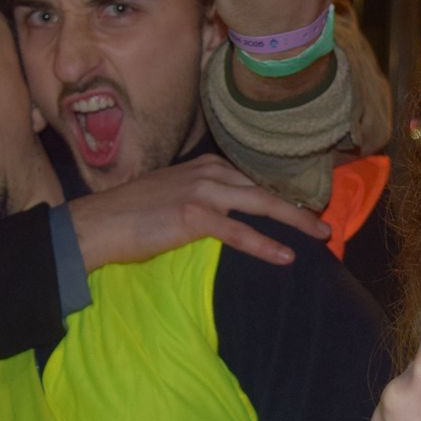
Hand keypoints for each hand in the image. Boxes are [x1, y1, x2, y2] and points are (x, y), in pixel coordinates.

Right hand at [67, 154, 331, 269]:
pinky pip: (240, 232)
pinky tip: (287, 256)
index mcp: (204, 165)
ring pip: (261, 204)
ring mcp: (202, 191)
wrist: (97, 224)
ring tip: (320, 235)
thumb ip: (201, 197)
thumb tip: (225, 215)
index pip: (252, 178)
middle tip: (324, 223)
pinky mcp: (194, 215)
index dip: (281, 194)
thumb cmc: (130, 215)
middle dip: (297, 206)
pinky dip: (266, 244)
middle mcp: (208, 171)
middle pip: (264, 188)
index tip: (304, 208)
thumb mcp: (172, 194)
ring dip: (295, 221)